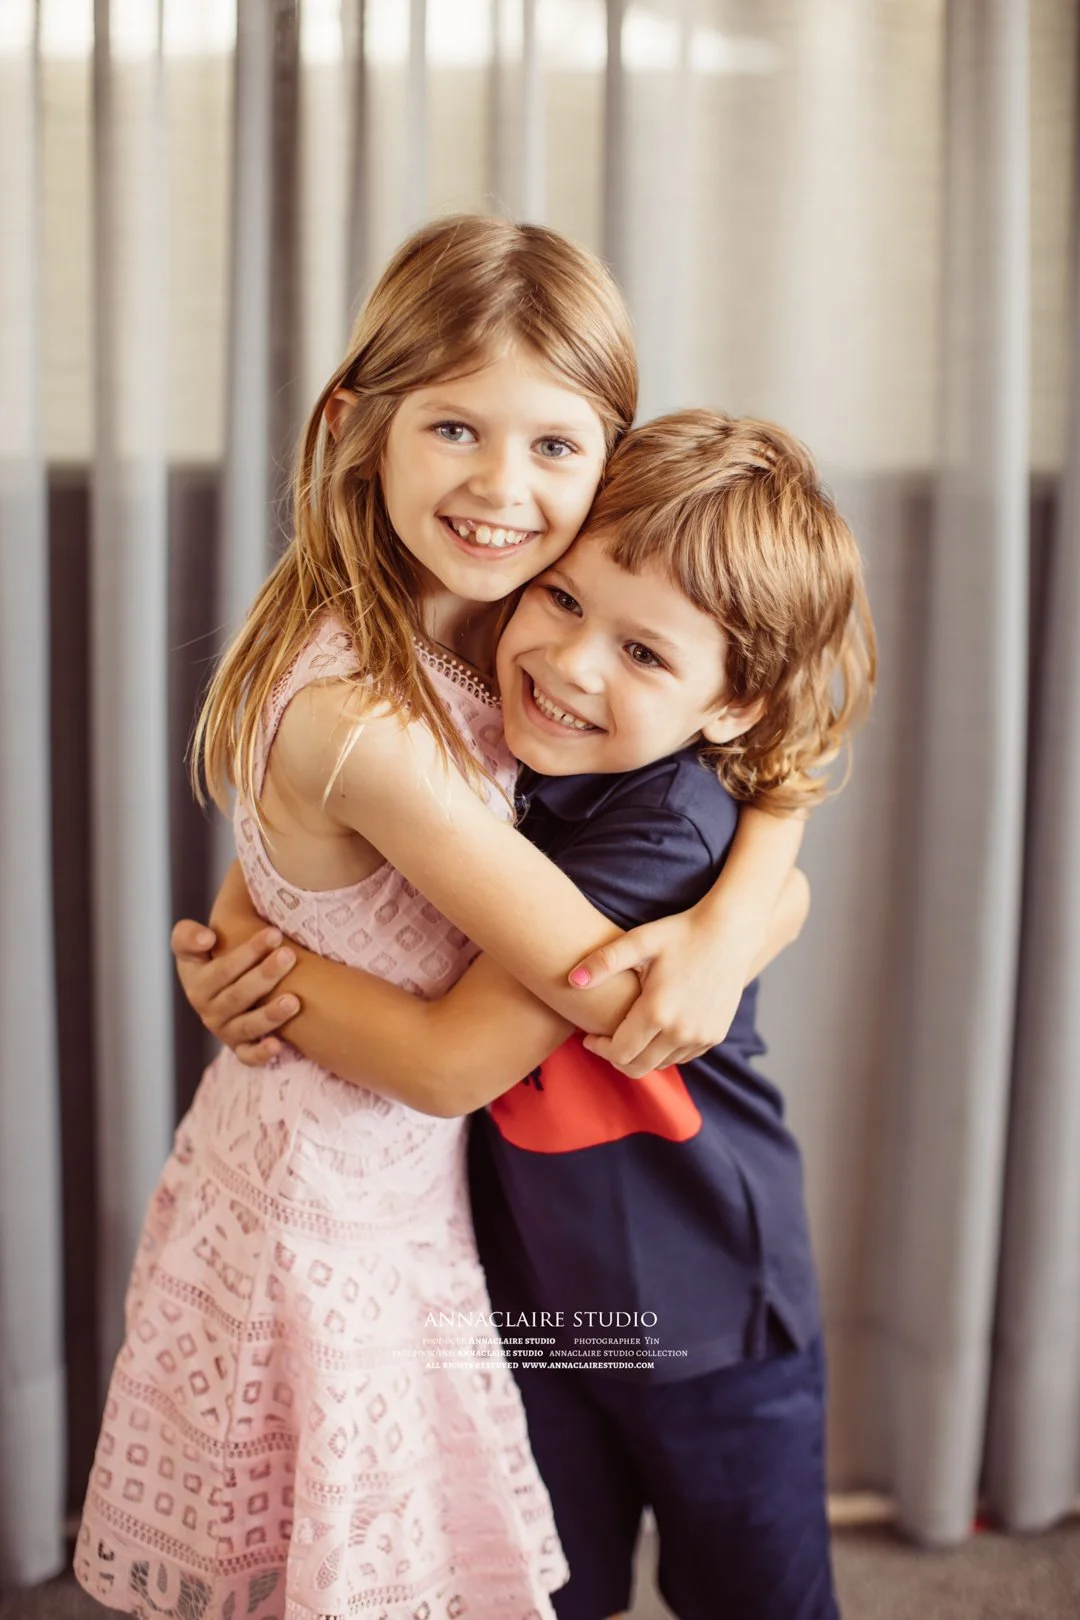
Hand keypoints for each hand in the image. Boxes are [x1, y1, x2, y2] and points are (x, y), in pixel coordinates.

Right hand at [171, 918, 299, 1064]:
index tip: (274, 933)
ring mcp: (224, 1030)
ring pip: (247, 1025)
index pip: (222, 968)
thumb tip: (207, 939)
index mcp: (196, 981)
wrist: (220, 984)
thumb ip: (189, 936)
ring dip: (270, 1015)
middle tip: (289, 956)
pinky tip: (278, 1045)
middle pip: (238, 995)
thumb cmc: (212, 955)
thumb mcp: (192, 943)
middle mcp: (207, 1009)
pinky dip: (261, 1054)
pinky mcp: (239, 1048)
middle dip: (265, 975)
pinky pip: (248, 1057)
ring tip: (294, 1001)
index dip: (248, 951)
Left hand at [567, 901, 757, 1077]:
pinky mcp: (715, 1035)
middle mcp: (681, 1032)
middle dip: (615, 1057)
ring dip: (640, 1055)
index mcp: (657, 1012)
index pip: (618, 1053)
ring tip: (629, 1032)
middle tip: (604, 1039)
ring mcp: (701, 1036)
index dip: (598, 1049)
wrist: (730, 932)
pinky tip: (655, 1030)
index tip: (589, 1037)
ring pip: (660, 1064)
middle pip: (637, 1067)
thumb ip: (603, 962)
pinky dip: (664, 1051)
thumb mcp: (639, 940)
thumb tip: (572, 981)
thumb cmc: (680, 932)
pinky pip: (681, 1056)